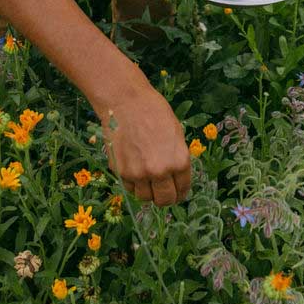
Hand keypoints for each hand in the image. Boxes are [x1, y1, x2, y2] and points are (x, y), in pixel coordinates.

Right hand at [95, 85, 191, 206]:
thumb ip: (177, 160)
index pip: (182, 190)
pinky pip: (129, 187)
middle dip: (165, 199)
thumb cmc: (155, 113)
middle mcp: (160, 171)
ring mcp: (138, 174)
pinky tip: (134, 169)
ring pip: (145, 197)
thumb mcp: (176, 135)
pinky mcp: (120, 171)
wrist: (127, 102)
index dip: (180, 193)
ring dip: (147, 192)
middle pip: (164, 200)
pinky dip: (133, 184)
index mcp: (179, 162)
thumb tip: (175, 178)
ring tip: (146, 179)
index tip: (177, 193)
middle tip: (162, 193)